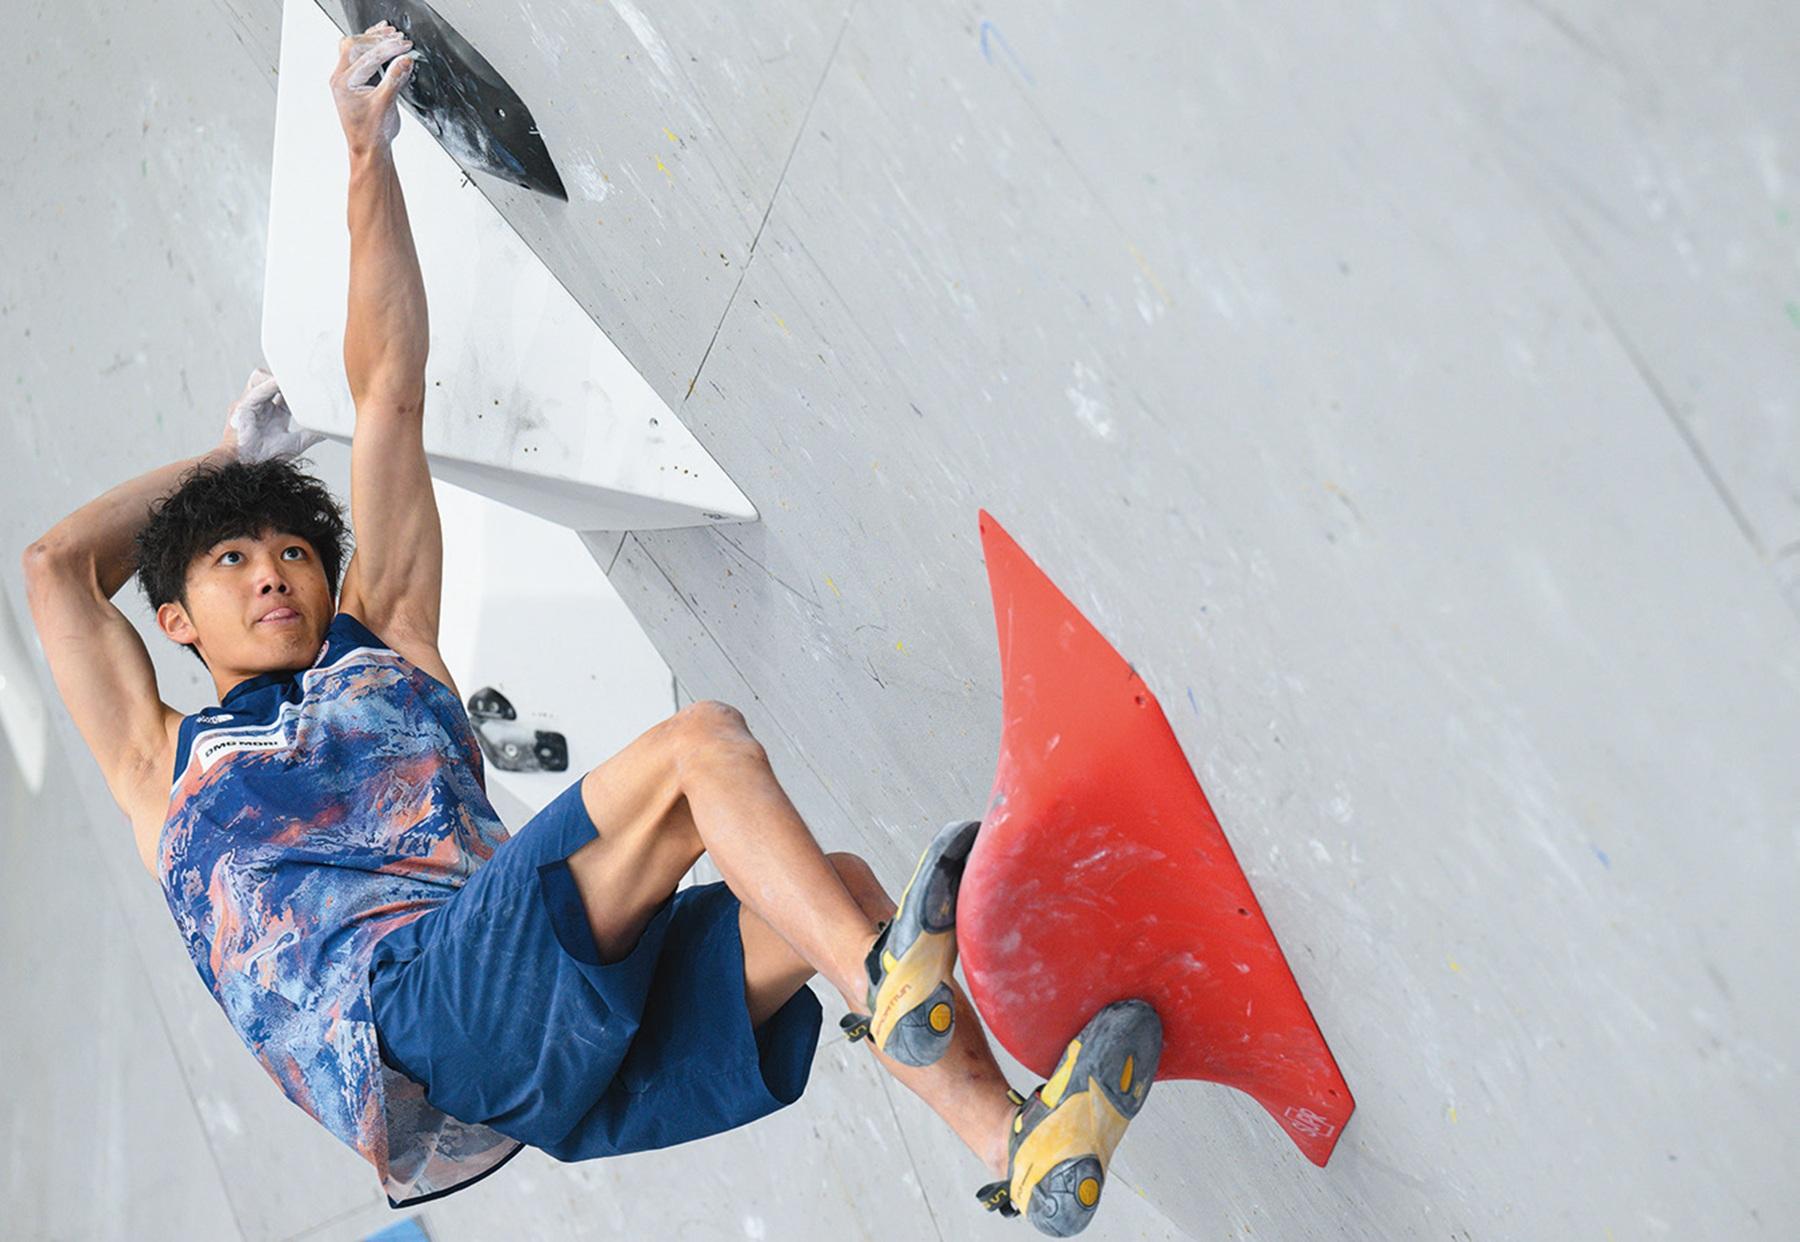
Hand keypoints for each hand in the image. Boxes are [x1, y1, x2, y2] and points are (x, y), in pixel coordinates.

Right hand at [219, 367, 325, 463]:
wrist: (248, 467)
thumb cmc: (265, 458)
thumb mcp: (295, 444)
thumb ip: (310, 435)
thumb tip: (327, 431)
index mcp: (272, 414)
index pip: (284, 393)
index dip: (296, 388)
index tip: (311, 384)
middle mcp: (261, 406)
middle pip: (271, 381)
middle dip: (285, 377)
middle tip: (303, 375)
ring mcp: (251, 404)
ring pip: (261, 379)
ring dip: (276, 377)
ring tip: (294, 377)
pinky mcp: (243, 406)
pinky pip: (257, 391)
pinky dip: (270, 385)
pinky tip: (281, 383)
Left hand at [330, 21, 417, 157]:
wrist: (369, 150)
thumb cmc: (372, 133)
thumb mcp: (386, 105)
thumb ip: (394, 79)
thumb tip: (405, 60)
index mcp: (344, 82)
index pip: (367, 56)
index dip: (388, 48)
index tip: (405, 45)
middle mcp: (341, 77)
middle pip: (355, 45)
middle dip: (378, 39)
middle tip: (399, 38)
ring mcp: (346, 78)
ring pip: (356, 48)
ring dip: (374, 40)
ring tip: (392, 35)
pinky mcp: (355, 81)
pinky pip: (360, 57)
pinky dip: (372, 48)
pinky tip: (384, 43)